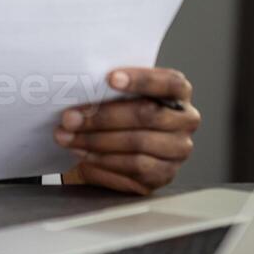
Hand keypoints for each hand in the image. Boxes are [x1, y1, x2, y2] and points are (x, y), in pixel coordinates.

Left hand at [53, 67, 199, 194]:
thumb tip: (83, 84)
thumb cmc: (119, 112)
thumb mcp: (119, 95)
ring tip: (68, 137)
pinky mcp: (164, 174)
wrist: (119, 148)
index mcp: (179, 92)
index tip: (110, 78)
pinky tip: (83, 154)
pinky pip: (134, 167)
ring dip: (96, 140)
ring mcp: (178, 150)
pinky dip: (103, 160)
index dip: (141, 80)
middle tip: (70, 117)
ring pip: (138, 143)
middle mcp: (185, 121)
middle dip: (103, 116)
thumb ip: (111, 88)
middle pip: (148, 115)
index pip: (169, 82)